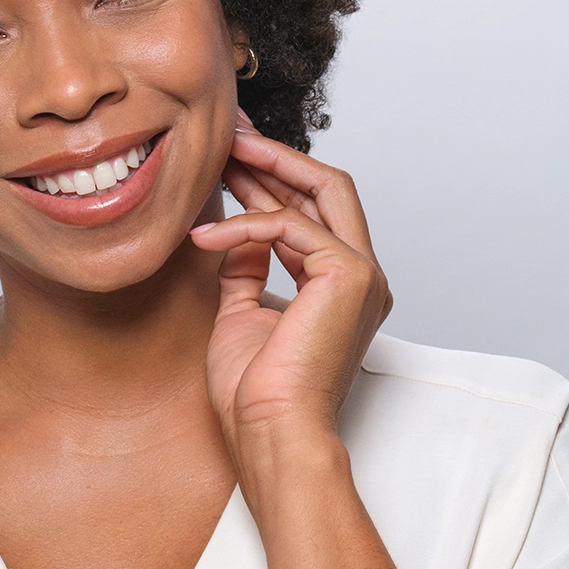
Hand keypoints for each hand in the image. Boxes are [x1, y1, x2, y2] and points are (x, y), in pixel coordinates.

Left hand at [192, 110, 392, 467]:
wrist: (269, 434)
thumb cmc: (255, 393)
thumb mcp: (241, 312)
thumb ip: (247, 269)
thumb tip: (237, 237)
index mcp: (341, 286)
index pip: (314, 210)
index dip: (273, 176)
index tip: (233, 156)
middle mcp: (362, 275)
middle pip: (328, 186)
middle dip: (277, 155)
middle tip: (232, 134)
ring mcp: (363, 274)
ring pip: (322, 191)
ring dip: (266, 168)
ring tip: (220, 156)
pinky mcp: (350, 276)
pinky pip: (291, 227)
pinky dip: (245, 226)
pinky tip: (205, 237)